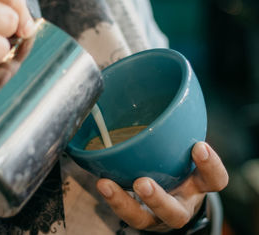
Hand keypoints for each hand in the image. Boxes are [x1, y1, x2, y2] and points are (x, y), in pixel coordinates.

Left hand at [96, 142, 227, 231]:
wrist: (174, 195)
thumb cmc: (180, 167)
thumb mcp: (187, 154)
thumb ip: (182, 134)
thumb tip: (178, 95)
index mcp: (197, 188)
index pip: (214, 181)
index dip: (210, 166)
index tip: (198, 146)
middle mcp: (179, 205)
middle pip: (174, 213)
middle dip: (158, 200)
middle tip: (142, 183)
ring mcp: (155, 215)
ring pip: (142, 219)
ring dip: (123, 202)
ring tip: (106, 185)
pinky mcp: (136, 216)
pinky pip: (123, 211)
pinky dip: (111, 198)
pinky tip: (101, 182)